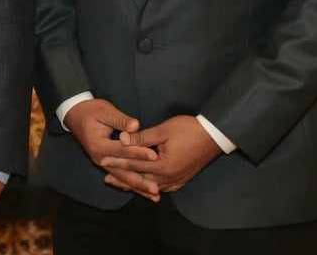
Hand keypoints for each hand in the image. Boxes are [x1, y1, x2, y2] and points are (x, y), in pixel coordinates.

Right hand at [65, 99, 159, 200]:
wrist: (75, 115)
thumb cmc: (91, 111)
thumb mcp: (105, 111)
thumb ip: (120, 120)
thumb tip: (135, 126)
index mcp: (99, 145)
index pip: (122, 150)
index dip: (139, 153)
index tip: (155, 156)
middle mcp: (100, 158)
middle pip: (123, 172)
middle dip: (140, 181)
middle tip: (156, 189)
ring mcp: (102, 163)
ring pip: (122, 179)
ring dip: (138, 188)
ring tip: (154, 197)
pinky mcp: (106, 164)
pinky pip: (121, 177)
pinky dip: (133, 185)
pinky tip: (145, 192)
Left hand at [101, 115, 220, 195]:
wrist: (214, 135)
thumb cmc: (189, 129)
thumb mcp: (163, 130)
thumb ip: (141, 137)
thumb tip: (122, 139)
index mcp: (163, 166)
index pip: (134, 164)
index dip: (117, 161)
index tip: (103, 160)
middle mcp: (169, 178)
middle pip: (141, 180)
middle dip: (123, 179)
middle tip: (106, 178)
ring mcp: (177, 180)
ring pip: (151, 186)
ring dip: (136, 185)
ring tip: (121, 183)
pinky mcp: (182, 179)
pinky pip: (163, 187)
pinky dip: (151, 186)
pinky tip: (145, 187)